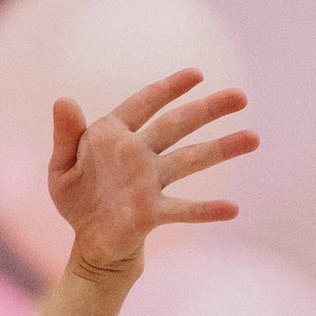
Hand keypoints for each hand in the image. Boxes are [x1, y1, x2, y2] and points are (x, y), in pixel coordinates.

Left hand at [49, 69, 257, 281]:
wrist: (89, 241)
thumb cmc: (77, 200)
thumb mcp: (62, 169)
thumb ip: (65, 136)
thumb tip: (62, 100)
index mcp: (113, 136)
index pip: (143, 104)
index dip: (168, 89)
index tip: (196, 75)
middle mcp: (138, 154)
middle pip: (176, 125)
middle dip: (207, 110)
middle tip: (241, 97)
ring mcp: (149, 183)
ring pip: (188, 160)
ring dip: (221, 149)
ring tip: (254, 138)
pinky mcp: (153, 212)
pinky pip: (182, 209)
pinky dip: (206, 209)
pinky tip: (232, 209)